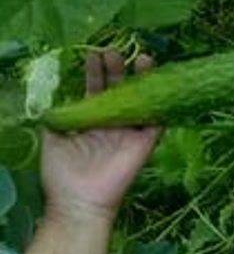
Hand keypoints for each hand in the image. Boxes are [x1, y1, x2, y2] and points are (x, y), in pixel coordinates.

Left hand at [42, 51, 159, 222]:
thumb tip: (53, 97)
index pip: (96, 89)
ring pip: (142, 99)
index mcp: (92, 120)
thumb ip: (56, 117)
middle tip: (114, 52)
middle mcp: (113, 122)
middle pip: (120, 89)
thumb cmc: (62, 173)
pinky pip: (158, 120)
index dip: (95, 72)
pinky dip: (162, 104)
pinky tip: (162, 84)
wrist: (78, 201)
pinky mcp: (145, 142)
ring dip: (143, 79)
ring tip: (141, 57)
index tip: (93, 54)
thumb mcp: (51, 140)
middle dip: (118, 69)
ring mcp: (131, 131)